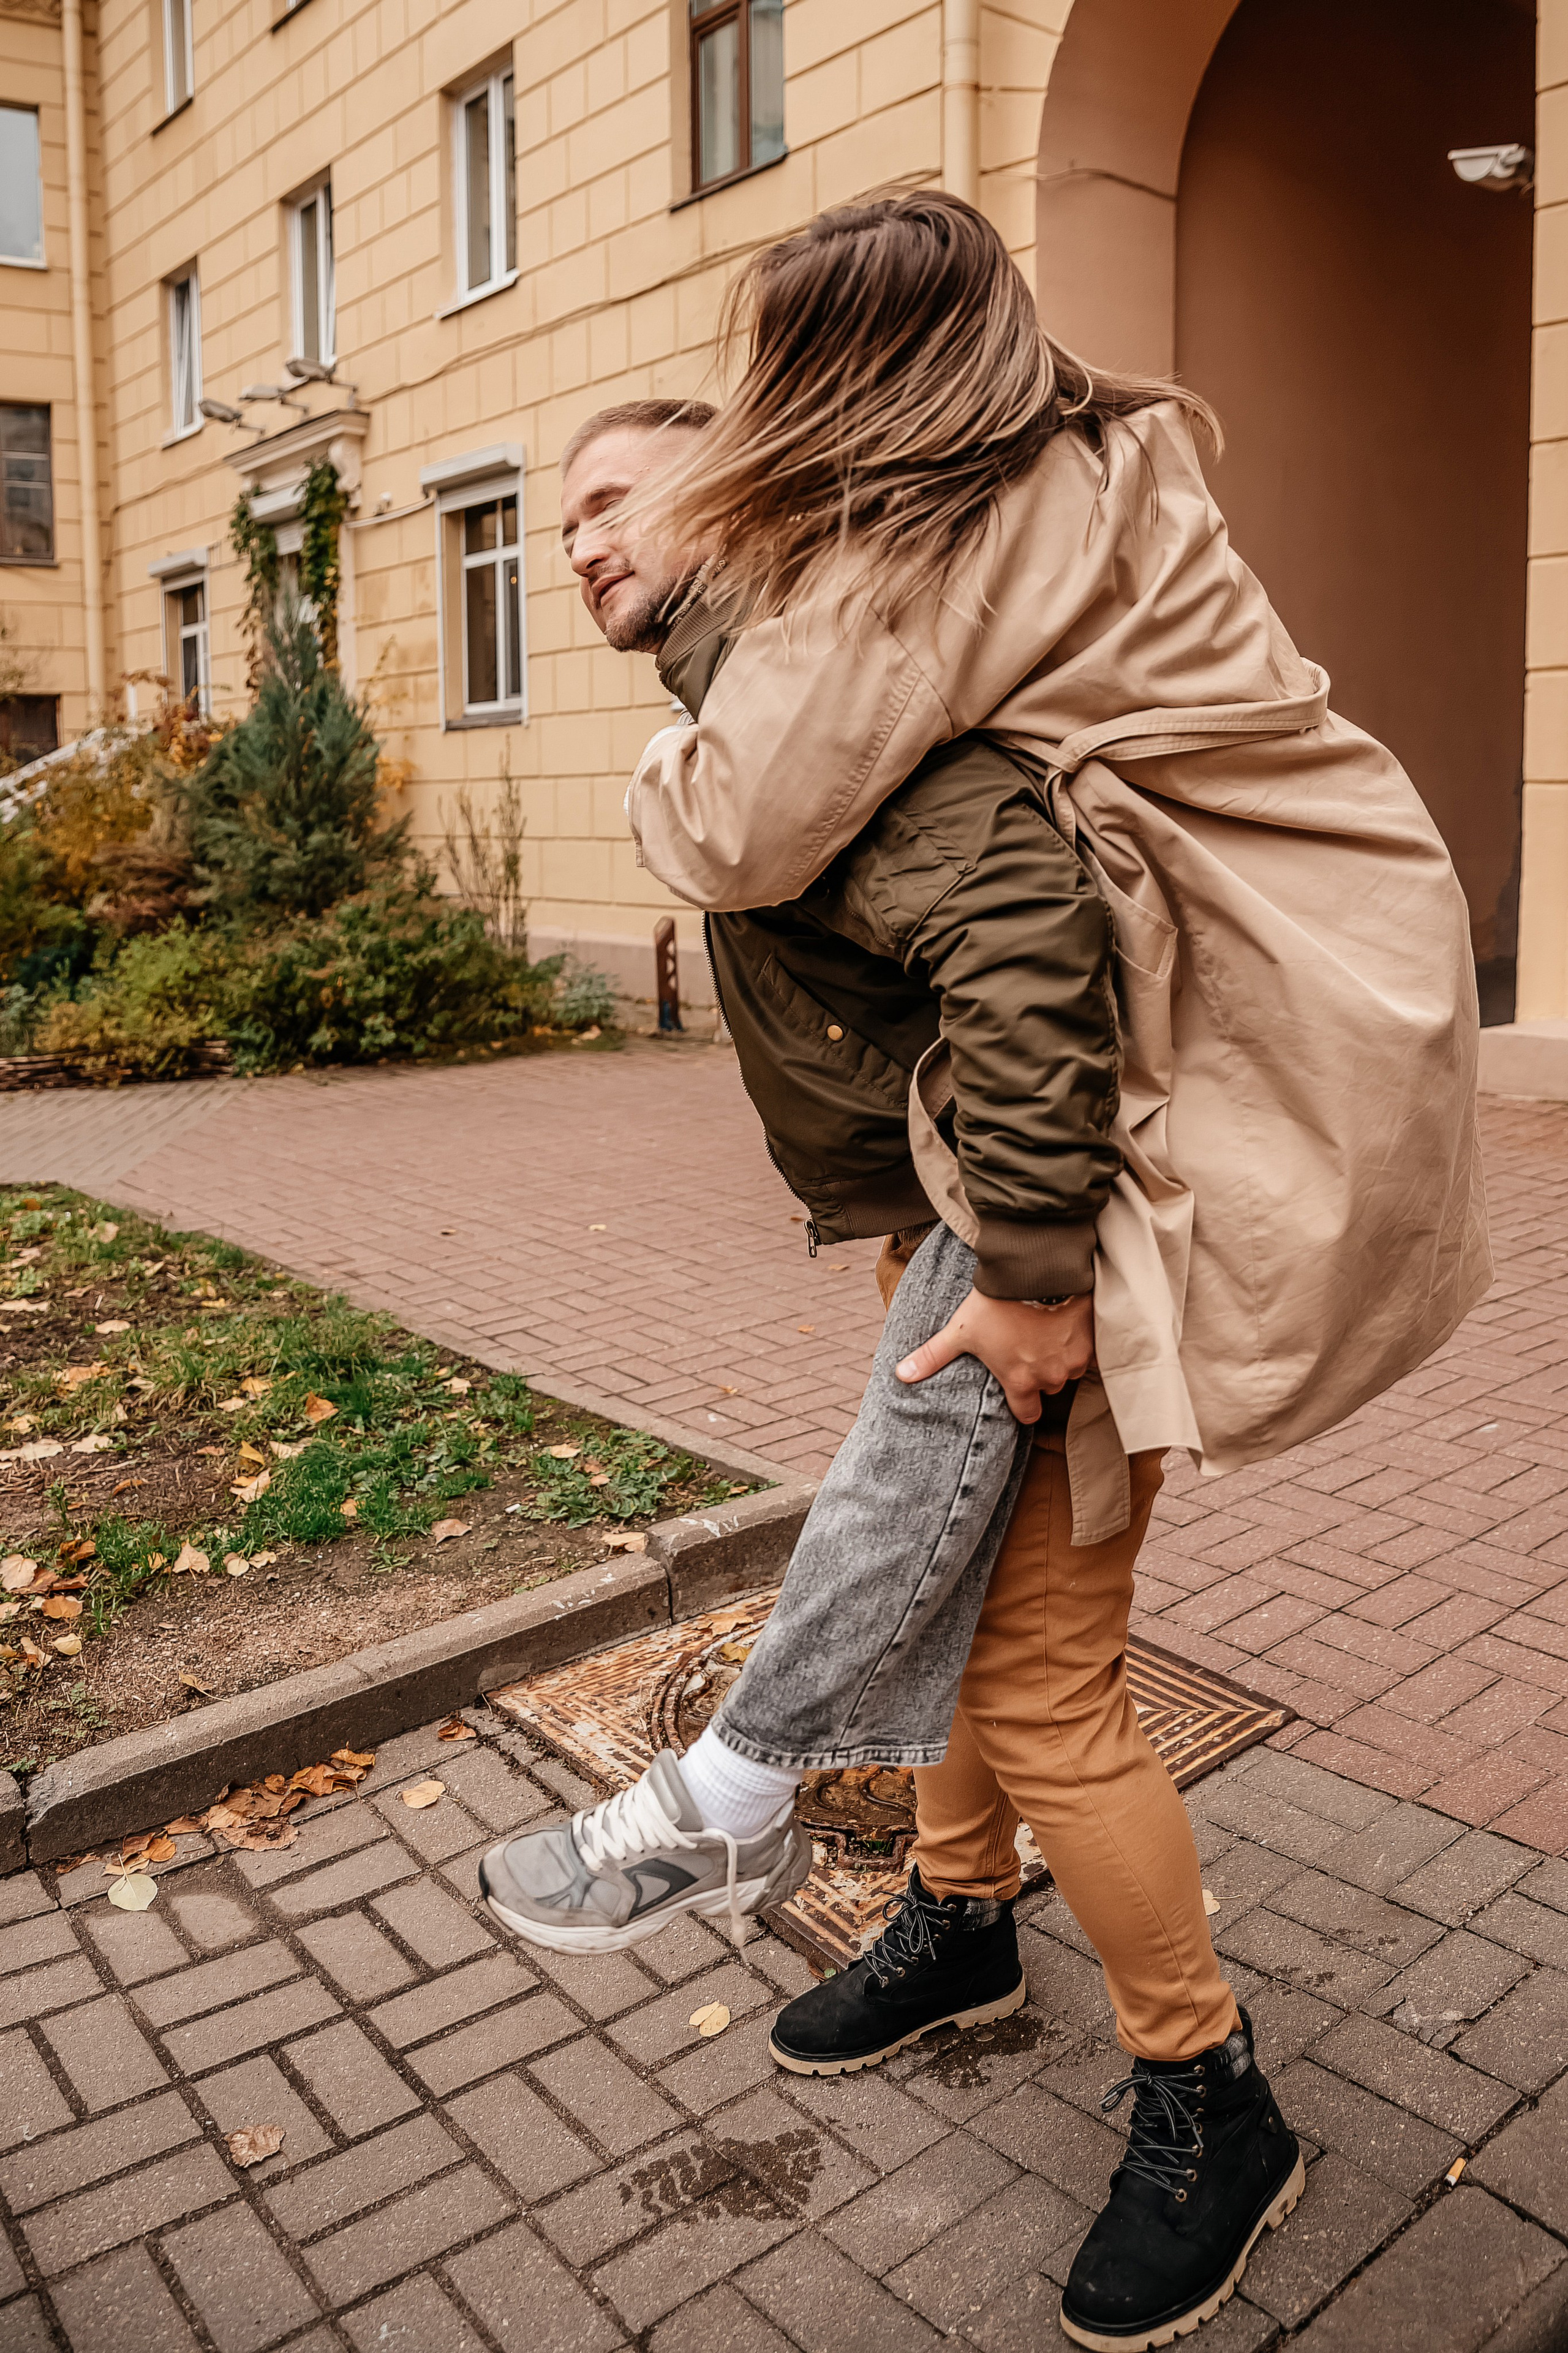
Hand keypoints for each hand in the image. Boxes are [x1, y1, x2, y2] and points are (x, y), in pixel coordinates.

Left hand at [895, 1288, 1094, 1423]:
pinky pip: (1090, 1350)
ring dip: (1060, 1354)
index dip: (1021, 1403)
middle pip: (1047, 1386)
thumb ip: (933, 1356)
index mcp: (1020, 1382)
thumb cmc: (995, 1304)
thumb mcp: (960, 1330)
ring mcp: (1075, 1360)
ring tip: (1045, 1329)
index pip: (1027, 1414)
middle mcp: (1051, 1377)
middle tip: (1026, 1345)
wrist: (1036, 1271)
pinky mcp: (1093, 1340)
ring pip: (1068, 1367)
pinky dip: (1080, 1339)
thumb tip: (900, 1375)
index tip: (1017, 1386)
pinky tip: (1066, 1322)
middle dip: (1039, 1371)